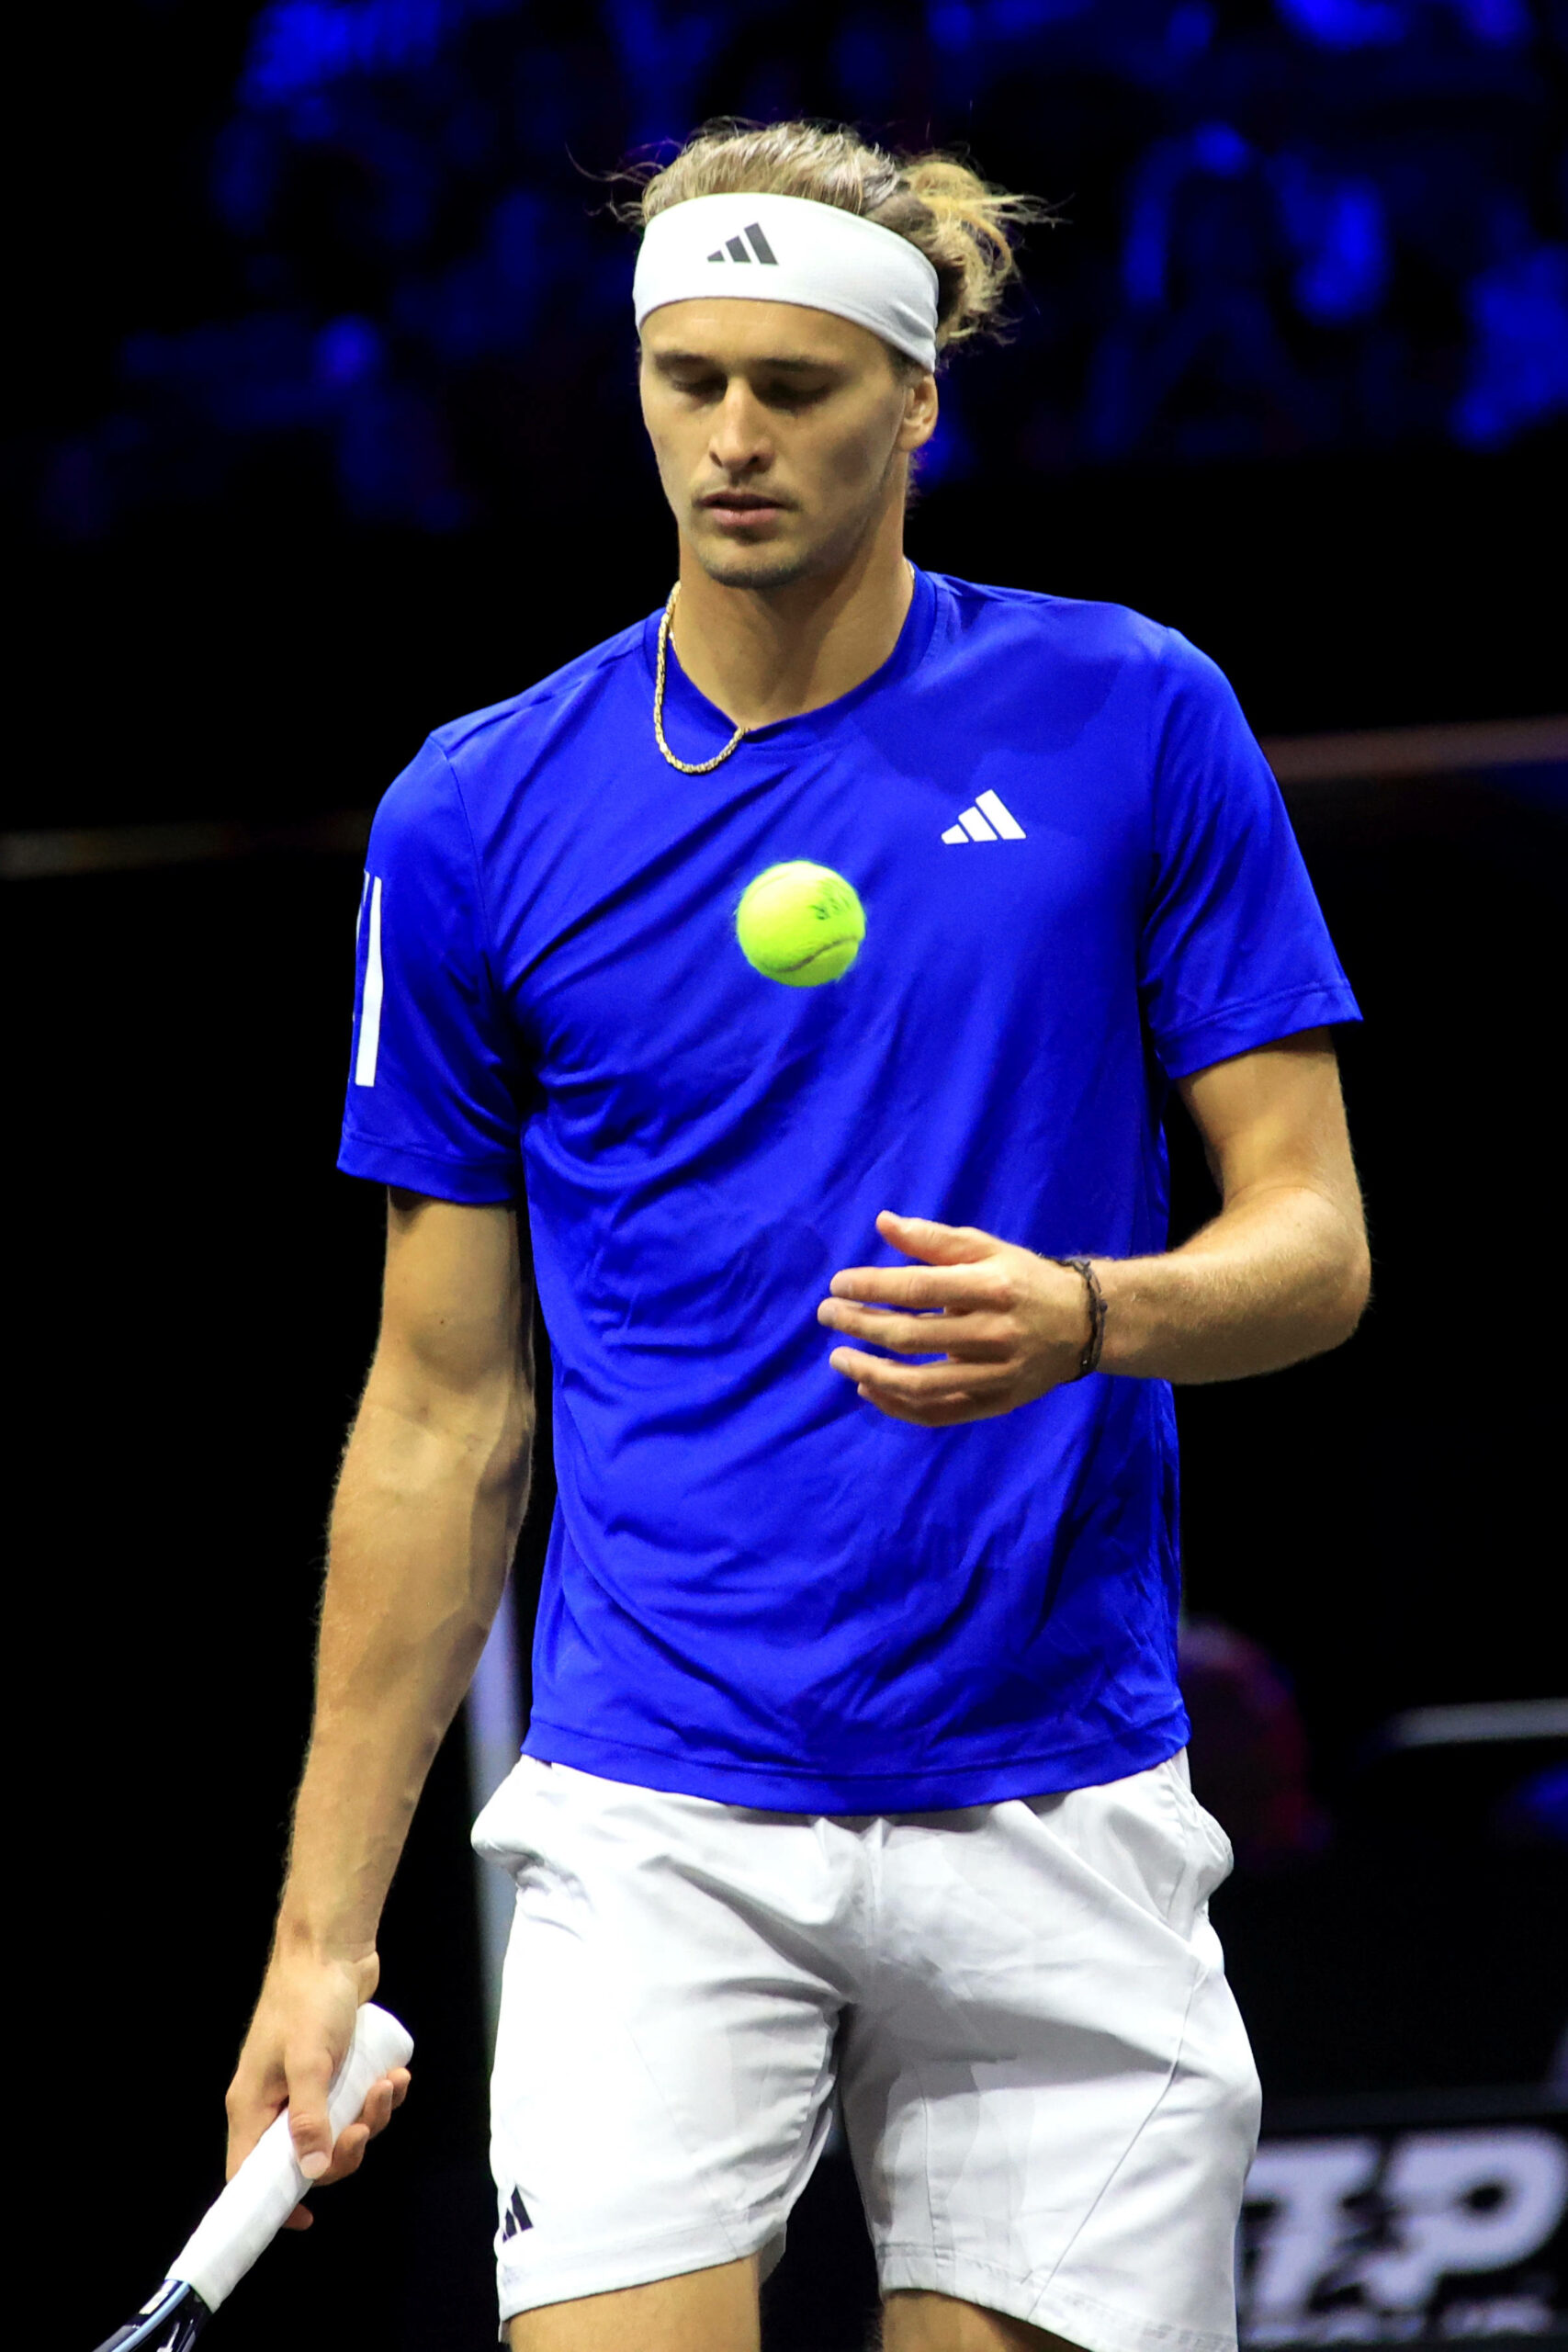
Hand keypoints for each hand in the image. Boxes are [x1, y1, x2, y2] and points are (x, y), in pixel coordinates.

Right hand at [225, 1951, 409, 2229]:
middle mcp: (276, 2099)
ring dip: (370, 2116)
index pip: (248, 2173)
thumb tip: (309, 2174)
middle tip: (366, 2122)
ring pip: (339, 2128)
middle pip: (306, 2156)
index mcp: (253, 2105)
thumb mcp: (309, 2060)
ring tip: (387, 2086)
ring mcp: (307, 2083)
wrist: (333, 1945)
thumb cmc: (310, 1998)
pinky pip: (357, 2100)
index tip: (308, 2217)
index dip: (273, 2202)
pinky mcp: (335, 2066)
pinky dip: (380, 2095)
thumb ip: (309, 2118)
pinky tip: (397, 2075)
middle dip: (345, 2147)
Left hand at [817, 1211, 1092, 1425]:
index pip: (918, 1289)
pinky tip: (868, 1388)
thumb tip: (882, 1223)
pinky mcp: (996, 1404)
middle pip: (912, 1337)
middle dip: (861, 1325)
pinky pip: (938, 1414)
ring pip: (921, 1384)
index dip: (871, 1287)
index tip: (837, 1285)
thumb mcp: (986, 1248)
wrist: (1083, 1324)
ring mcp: (996, 1375)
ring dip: (871, 1372)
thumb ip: (933, 1239)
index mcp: (992, 1287)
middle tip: (827, 1315)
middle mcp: (995, 1333)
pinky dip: (897, 1406)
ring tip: (838, 1357)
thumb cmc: (1024, 1279)